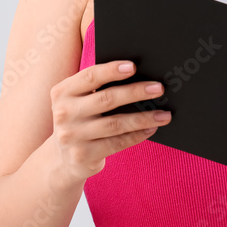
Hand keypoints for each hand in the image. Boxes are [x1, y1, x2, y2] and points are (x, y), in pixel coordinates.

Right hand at [50, 60, 171, 184]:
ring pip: (115, 124)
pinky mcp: (82, 156)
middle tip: (159, 88)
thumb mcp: (79, 102)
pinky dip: (137, 135)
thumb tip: (141, 77)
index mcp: (63, 92)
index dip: (112, 70)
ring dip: (144, 118)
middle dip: (136, 92)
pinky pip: (117, 143)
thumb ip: (98, 89)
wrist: (62, 159)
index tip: (134, 66)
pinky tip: (151, 129)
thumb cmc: (81, 120)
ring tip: (164, 114)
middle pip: (107, 99)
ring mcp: (71, 136)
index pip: (90, 76)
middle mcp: (64, 113)